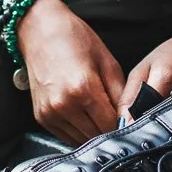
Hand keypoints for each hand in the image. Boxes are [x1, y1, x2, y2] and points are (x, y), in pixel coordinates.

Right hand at [17, 0, 125, 146]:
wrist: (40, 30)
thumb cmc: (74, 39)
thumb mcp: (107, 61)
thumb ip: (121, 93)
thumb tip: (131, 117)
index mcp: (84, 88)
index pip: (112, 125)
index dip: (124, 123)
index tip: (129, 119)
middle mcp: (64, 104)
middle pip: (97, 136)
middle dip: (110, 129)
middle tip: (115, 115)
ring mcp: (50, 113)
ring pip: (82, 141)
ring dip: (94, 133)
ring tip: (98, 113)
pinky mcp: (41, 118)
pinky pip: (66, 137)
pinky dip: (78, 132)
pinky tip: (83, 114)